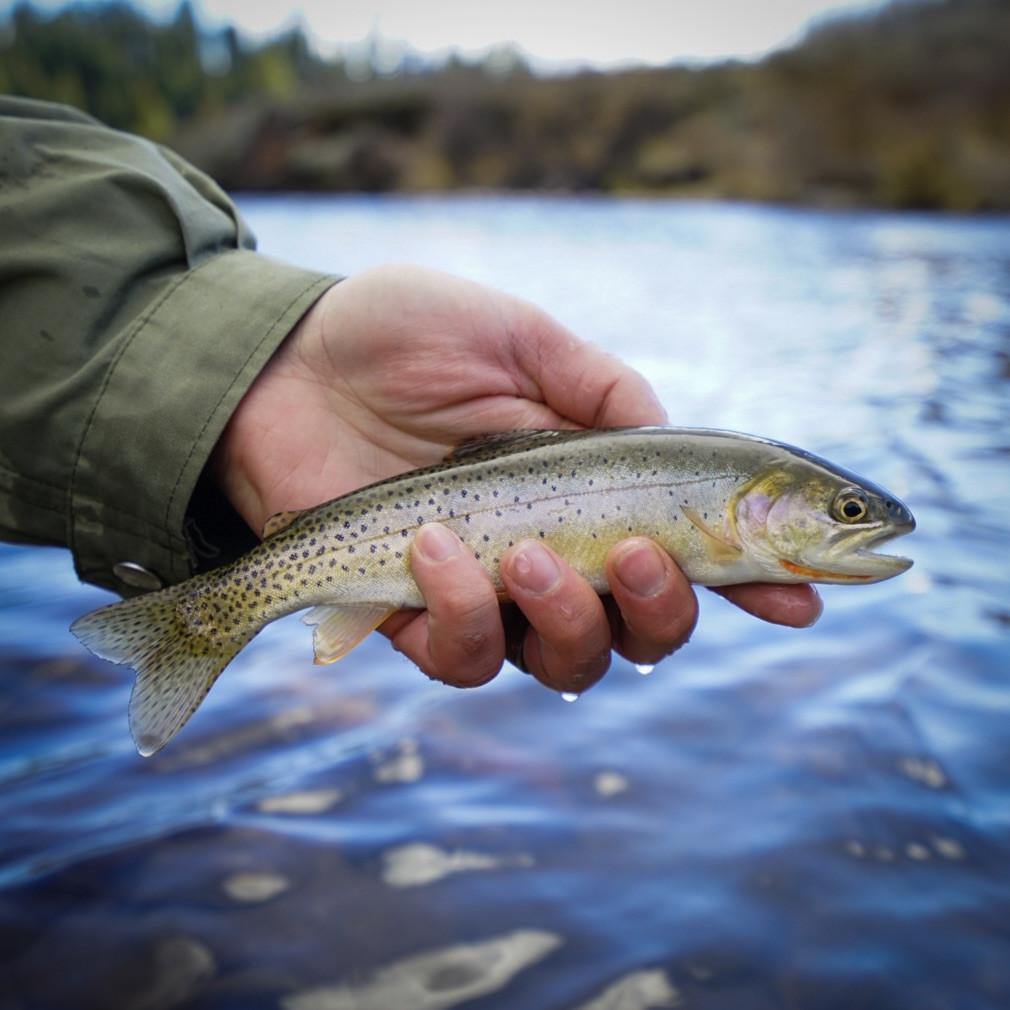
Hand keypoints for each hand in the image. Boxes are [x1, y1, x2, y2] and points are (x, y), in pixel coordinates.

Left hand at [212, 265, 819, 693]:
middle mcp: (553, 553)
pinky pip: (465, 657)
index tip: (803, 598)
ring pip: (567, 662)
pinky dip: (463, 611)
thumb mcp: (521, 338)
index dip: (754, 584)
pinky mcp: (416, 617)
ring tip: (518, 549)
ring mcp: (488, 594)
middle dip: (661, 612)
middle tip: (638, 554)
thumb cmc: (397, 338)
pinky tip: (429, 546)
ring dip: (564, 618)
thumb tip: (675, 442)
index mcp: (591, 489)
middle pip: (643, 632)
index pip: (692, 553)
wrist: (282, 362)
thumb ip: (608, 391)